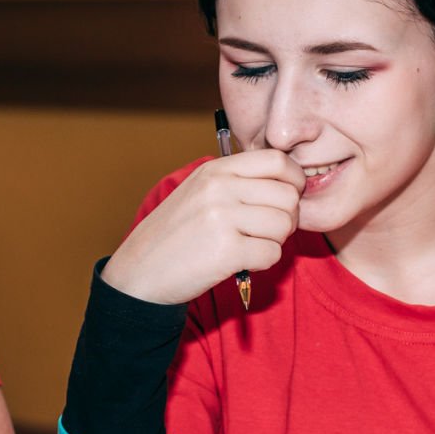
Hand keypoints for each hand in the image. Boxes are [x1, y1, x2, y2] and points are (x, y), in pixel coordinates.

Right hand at [102, 152, 302, 304]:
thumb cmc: (176, 234)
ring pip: (284, 226)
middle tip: (267, 230)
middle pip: (288, 196)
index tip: (286, 198)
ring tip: (249, 245)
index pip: (279, 161)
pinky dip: (263, 262)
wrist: (140, 272)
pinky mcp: (227, 250)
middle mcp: (220, 188)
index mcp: (216, 169)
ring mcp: (223, 218)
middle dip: (287, 217)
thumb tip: (290, 183)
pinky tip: (242, 261)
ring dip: (274, 241)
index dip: (294, 181)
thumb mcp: (200, 192)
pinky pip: (272, 254)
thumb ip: (238, 181)